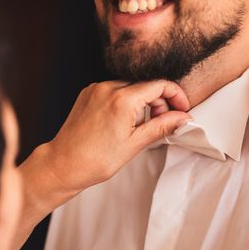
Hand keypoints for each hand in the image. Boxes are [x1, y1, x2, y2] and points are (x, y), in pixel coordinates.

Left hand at [43, 80, 191, 194]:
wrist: (63, 164)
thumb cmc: (96, 160)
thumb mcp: (135, 144)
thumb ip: (162, 126)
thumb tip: (184, 118)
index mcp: (122, 99)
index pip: (160, 85)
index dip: (176, 96)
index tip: (182, 110)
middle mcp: (108, 87)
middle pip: (146, 85)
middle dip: (159, 102)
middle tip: (161, 124)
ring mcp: (96, 88)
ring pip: (131, 87)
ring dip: (142, 103)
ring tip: (138, 127)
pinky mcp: (88, 93)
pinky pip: (115, 90)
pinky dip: (125, 102)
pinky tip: (123, 123)